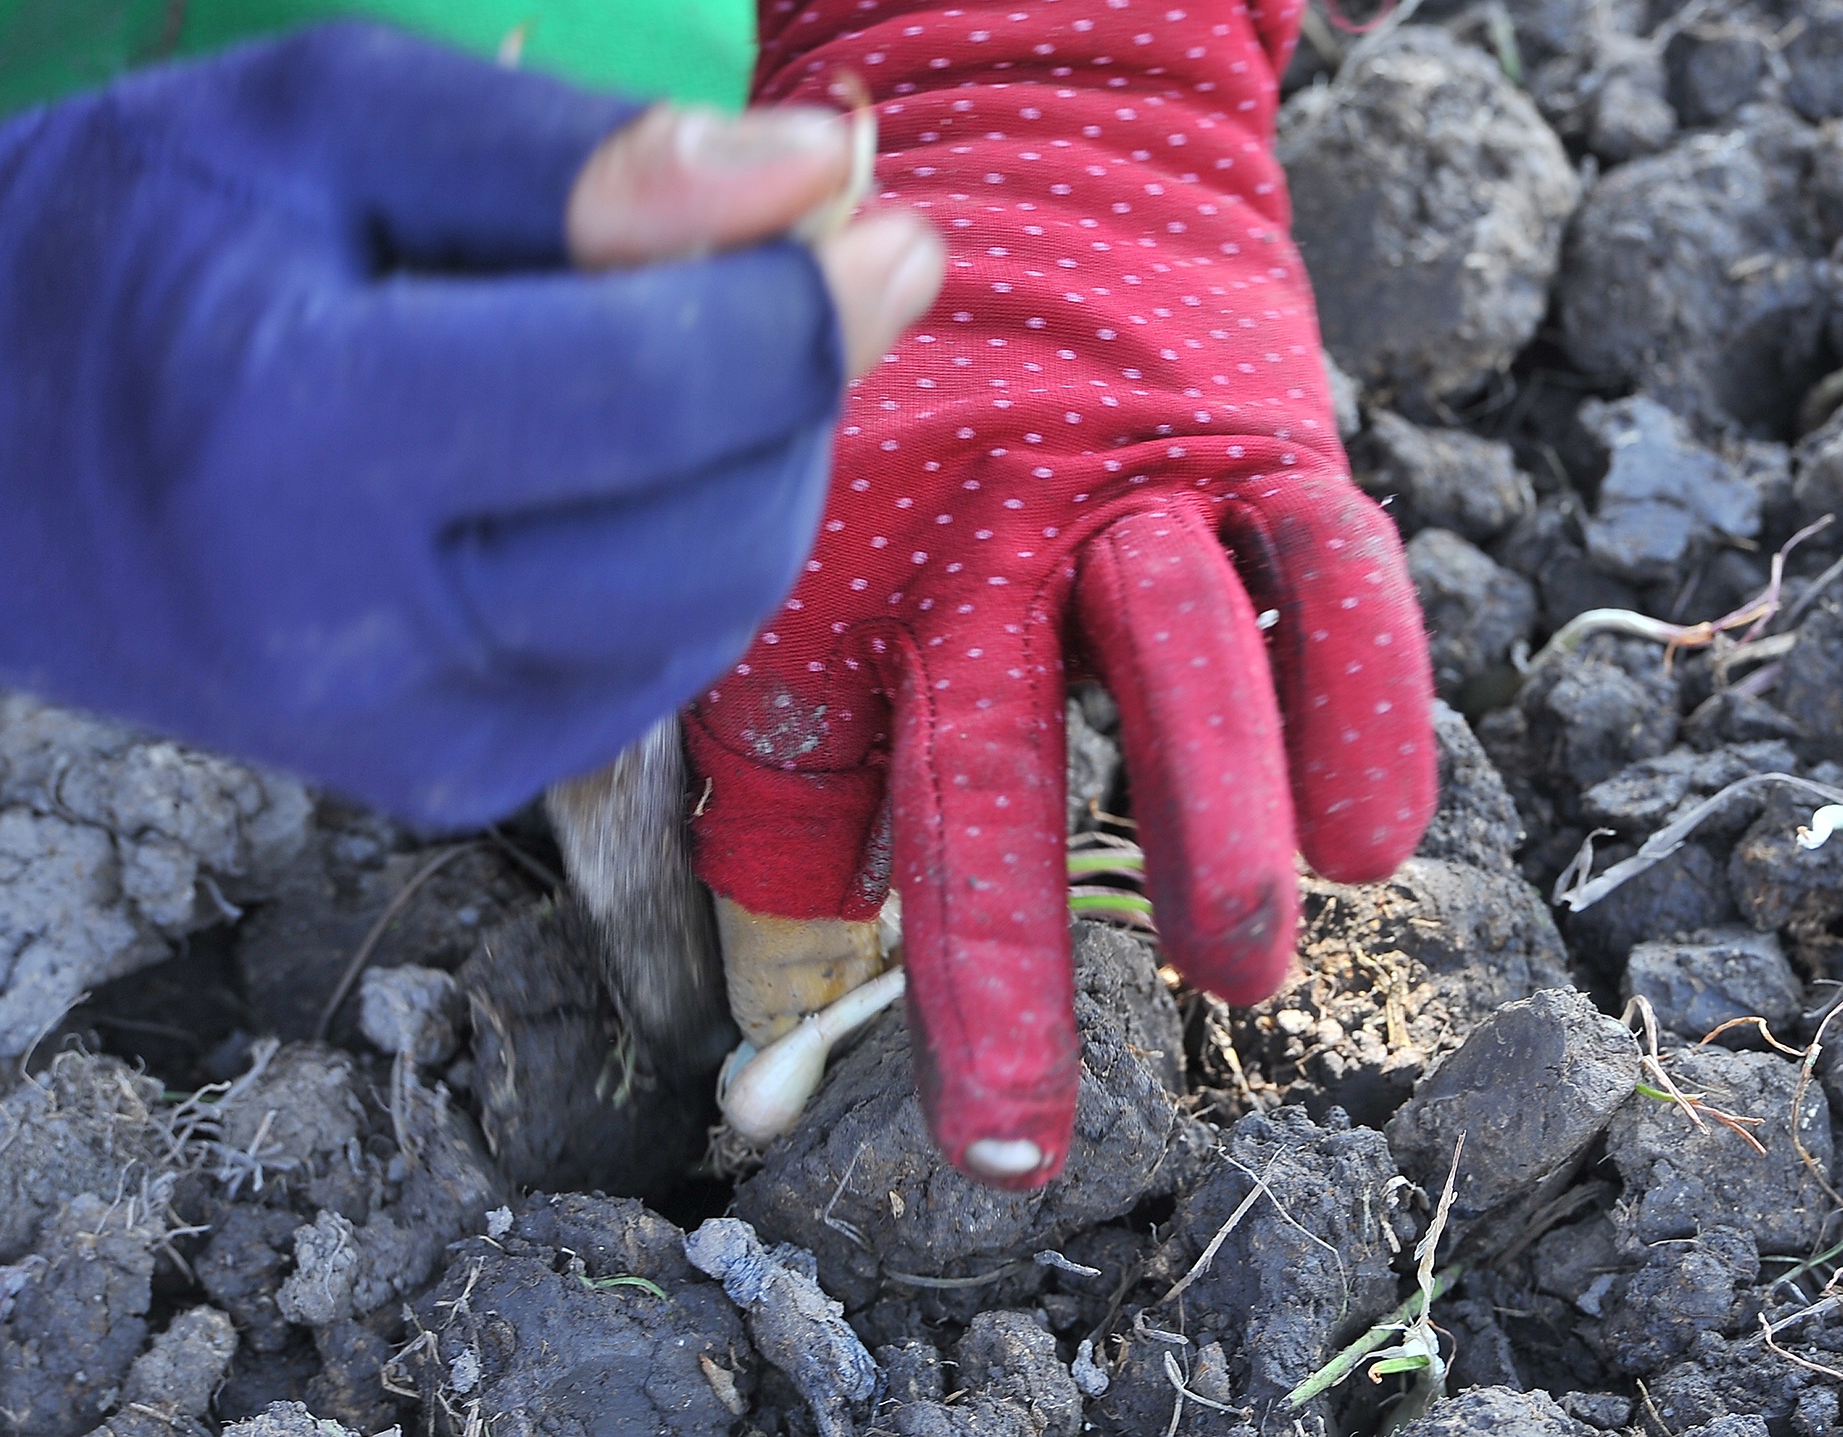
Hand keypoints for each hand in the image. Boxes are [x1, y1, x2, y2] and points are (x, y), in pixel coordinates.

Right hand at [0, 23, 942, 826]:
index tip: (888, 224)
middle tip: (799, 274)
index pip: (643, 397)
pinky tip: (627, 465)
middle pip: (713, 531)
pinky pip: (654, 659)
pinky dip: (689, 548)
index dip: (800, 310)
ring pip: (708, 609)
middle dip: (799, 393)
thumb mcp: (329, 122)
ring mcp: (413, 739)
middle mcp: (362, 634)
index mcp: (302, 439)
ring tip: (694, 355)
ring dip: (760, 469)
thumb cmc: (136, 248)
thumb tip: (822, 179)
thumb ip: (574, 157)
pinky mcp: (448, 783)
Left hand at [686, 0, 1436, 1186]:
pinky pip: (1326, 574)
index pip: (810, 784)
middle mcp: (972, 537)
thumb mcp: (811, 533)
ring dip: (1209, 829)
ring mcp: (1124, 483)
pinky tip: (1377, 832)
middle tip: (1015, 1146)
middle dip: (993, 970)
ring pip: (1173, 669)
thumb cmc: (909, 390)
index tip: (860, 1094)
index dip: (806, 941)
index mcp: (841, 567)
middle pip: (978, 764)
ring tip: (1246, 970)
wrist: (1036, 137)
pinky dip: (1359, 703)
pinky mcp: (1257, 437)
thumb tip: (773, 932)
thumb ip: (780, 722)